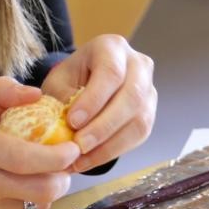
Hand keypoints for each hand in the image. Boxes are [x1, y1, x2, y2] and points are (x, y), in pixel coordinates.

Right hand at [0, 77, 78, 208]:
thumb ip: (0, 96)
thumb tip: (37, 94)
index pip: (31, 158)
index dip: (61, 157)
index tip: (72, 148)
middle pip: (42, 190)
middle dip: (61, 179)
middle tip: (63, 167)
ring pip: (33, 207)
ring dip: (44, 194)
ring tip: (40, 178)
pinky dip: (21, 206)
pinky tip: (10, 192)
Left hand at [41, 34, 157, 171]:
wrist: (87, 82)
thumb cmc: (70, 79)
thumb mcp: (59, 81)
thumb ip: (62, 99)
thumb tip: (64, 128)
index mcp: (112, 48)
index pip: (111, 72)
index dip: (94, 99)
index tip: (72, 121)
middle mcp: (139, 65)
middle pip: (132, 96)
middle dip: (104, 125)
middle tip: (79, 145)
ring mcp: (149, 90)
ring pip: (139, 120)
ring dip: (110, 144)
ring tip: (81, 158)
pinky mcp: (150, 113)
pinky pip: (138, 136)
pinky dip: (113, 151)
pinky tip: (90, 160)